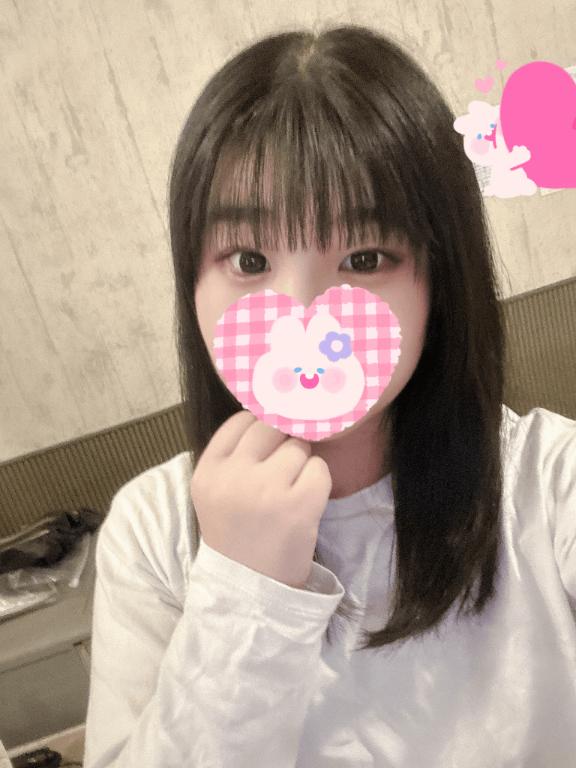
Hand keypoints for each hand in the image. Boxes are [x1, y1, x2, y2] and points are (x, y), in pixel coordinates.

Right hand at [190, 410, 331, 588]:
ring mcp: (266, 489)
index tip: (269, 446)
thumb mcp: (216, 491)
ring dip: (302, 465)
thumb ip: (235, 454)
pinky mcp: (299, 505)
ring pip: (299, 447)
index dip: (260, 428)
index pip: (241, 421)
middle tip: (282, 472)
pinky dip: (318, 483)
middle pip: (272, 427)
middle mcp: (233, 476)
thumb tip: (275, 409)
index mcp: (208, 471)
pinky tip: (305, 503)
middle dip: (283, 444)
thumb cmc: (237, 534)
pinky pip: (320, 469)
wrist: (250, 590)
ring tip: (290, 493)